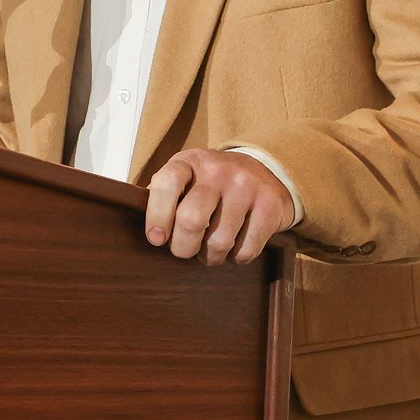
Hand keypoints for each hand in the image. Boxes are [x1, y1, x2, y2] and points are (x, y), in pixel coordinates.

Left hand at [144, 149, 294, 264]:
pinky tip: (234, 247)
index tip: (156, 238)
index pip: (166, 184)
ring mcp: (246, 186)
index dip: (157, 215)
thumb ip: (164, 197)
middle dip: (183, 246)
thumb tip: (150, 233)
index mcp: (189, 162)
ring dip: (210, 256)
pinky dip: (236, 257)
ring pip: (219, 242)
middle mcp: (218, 170)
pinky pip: (246, 249)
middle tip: (184, 250)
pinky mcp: (270, 206)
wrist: (265, 170)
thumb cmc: (211, 183)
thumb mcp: (186, 178)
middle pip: (191, 220)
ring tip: (210, 249)